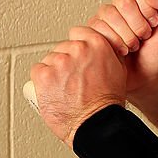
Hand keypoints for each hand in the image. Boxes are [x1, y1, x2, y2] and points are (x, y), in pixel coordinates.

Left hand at [30, 28, 126, 146]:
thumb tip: (100, 48)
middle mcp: (77, 49)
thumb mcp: (119, 71)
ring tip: (63, 88)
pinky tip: (52, 90)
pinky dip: (41, 81)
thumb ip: (108, 53)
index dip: (76, 47)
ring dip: (53, 71)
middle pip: (62, 48)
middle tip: (71, 79)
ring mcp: (59, 62)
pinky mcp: (44, 75)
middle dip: (65, 62)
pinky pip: (37, 71)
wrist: (96, 124)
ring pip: (49, 60)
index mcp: (97, 44)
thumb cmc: (107, 103)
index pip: (78, 32)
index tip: (76, 57)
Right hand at [85, 0, 157, 97]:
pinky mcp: (95, 33)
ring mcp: (106, 19)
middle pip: (122, 1)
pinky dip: (114, 42)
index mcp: (140, 1)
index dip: (147, 8)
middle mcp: (121, 7)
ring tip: (134, 45)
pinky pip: (97, 28)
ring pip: (108, 14)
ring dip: (126, 35)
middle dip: (137, 23)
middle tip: (144, 35)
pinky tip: (122, 50)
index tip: (154, 22)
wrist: (148, 76)